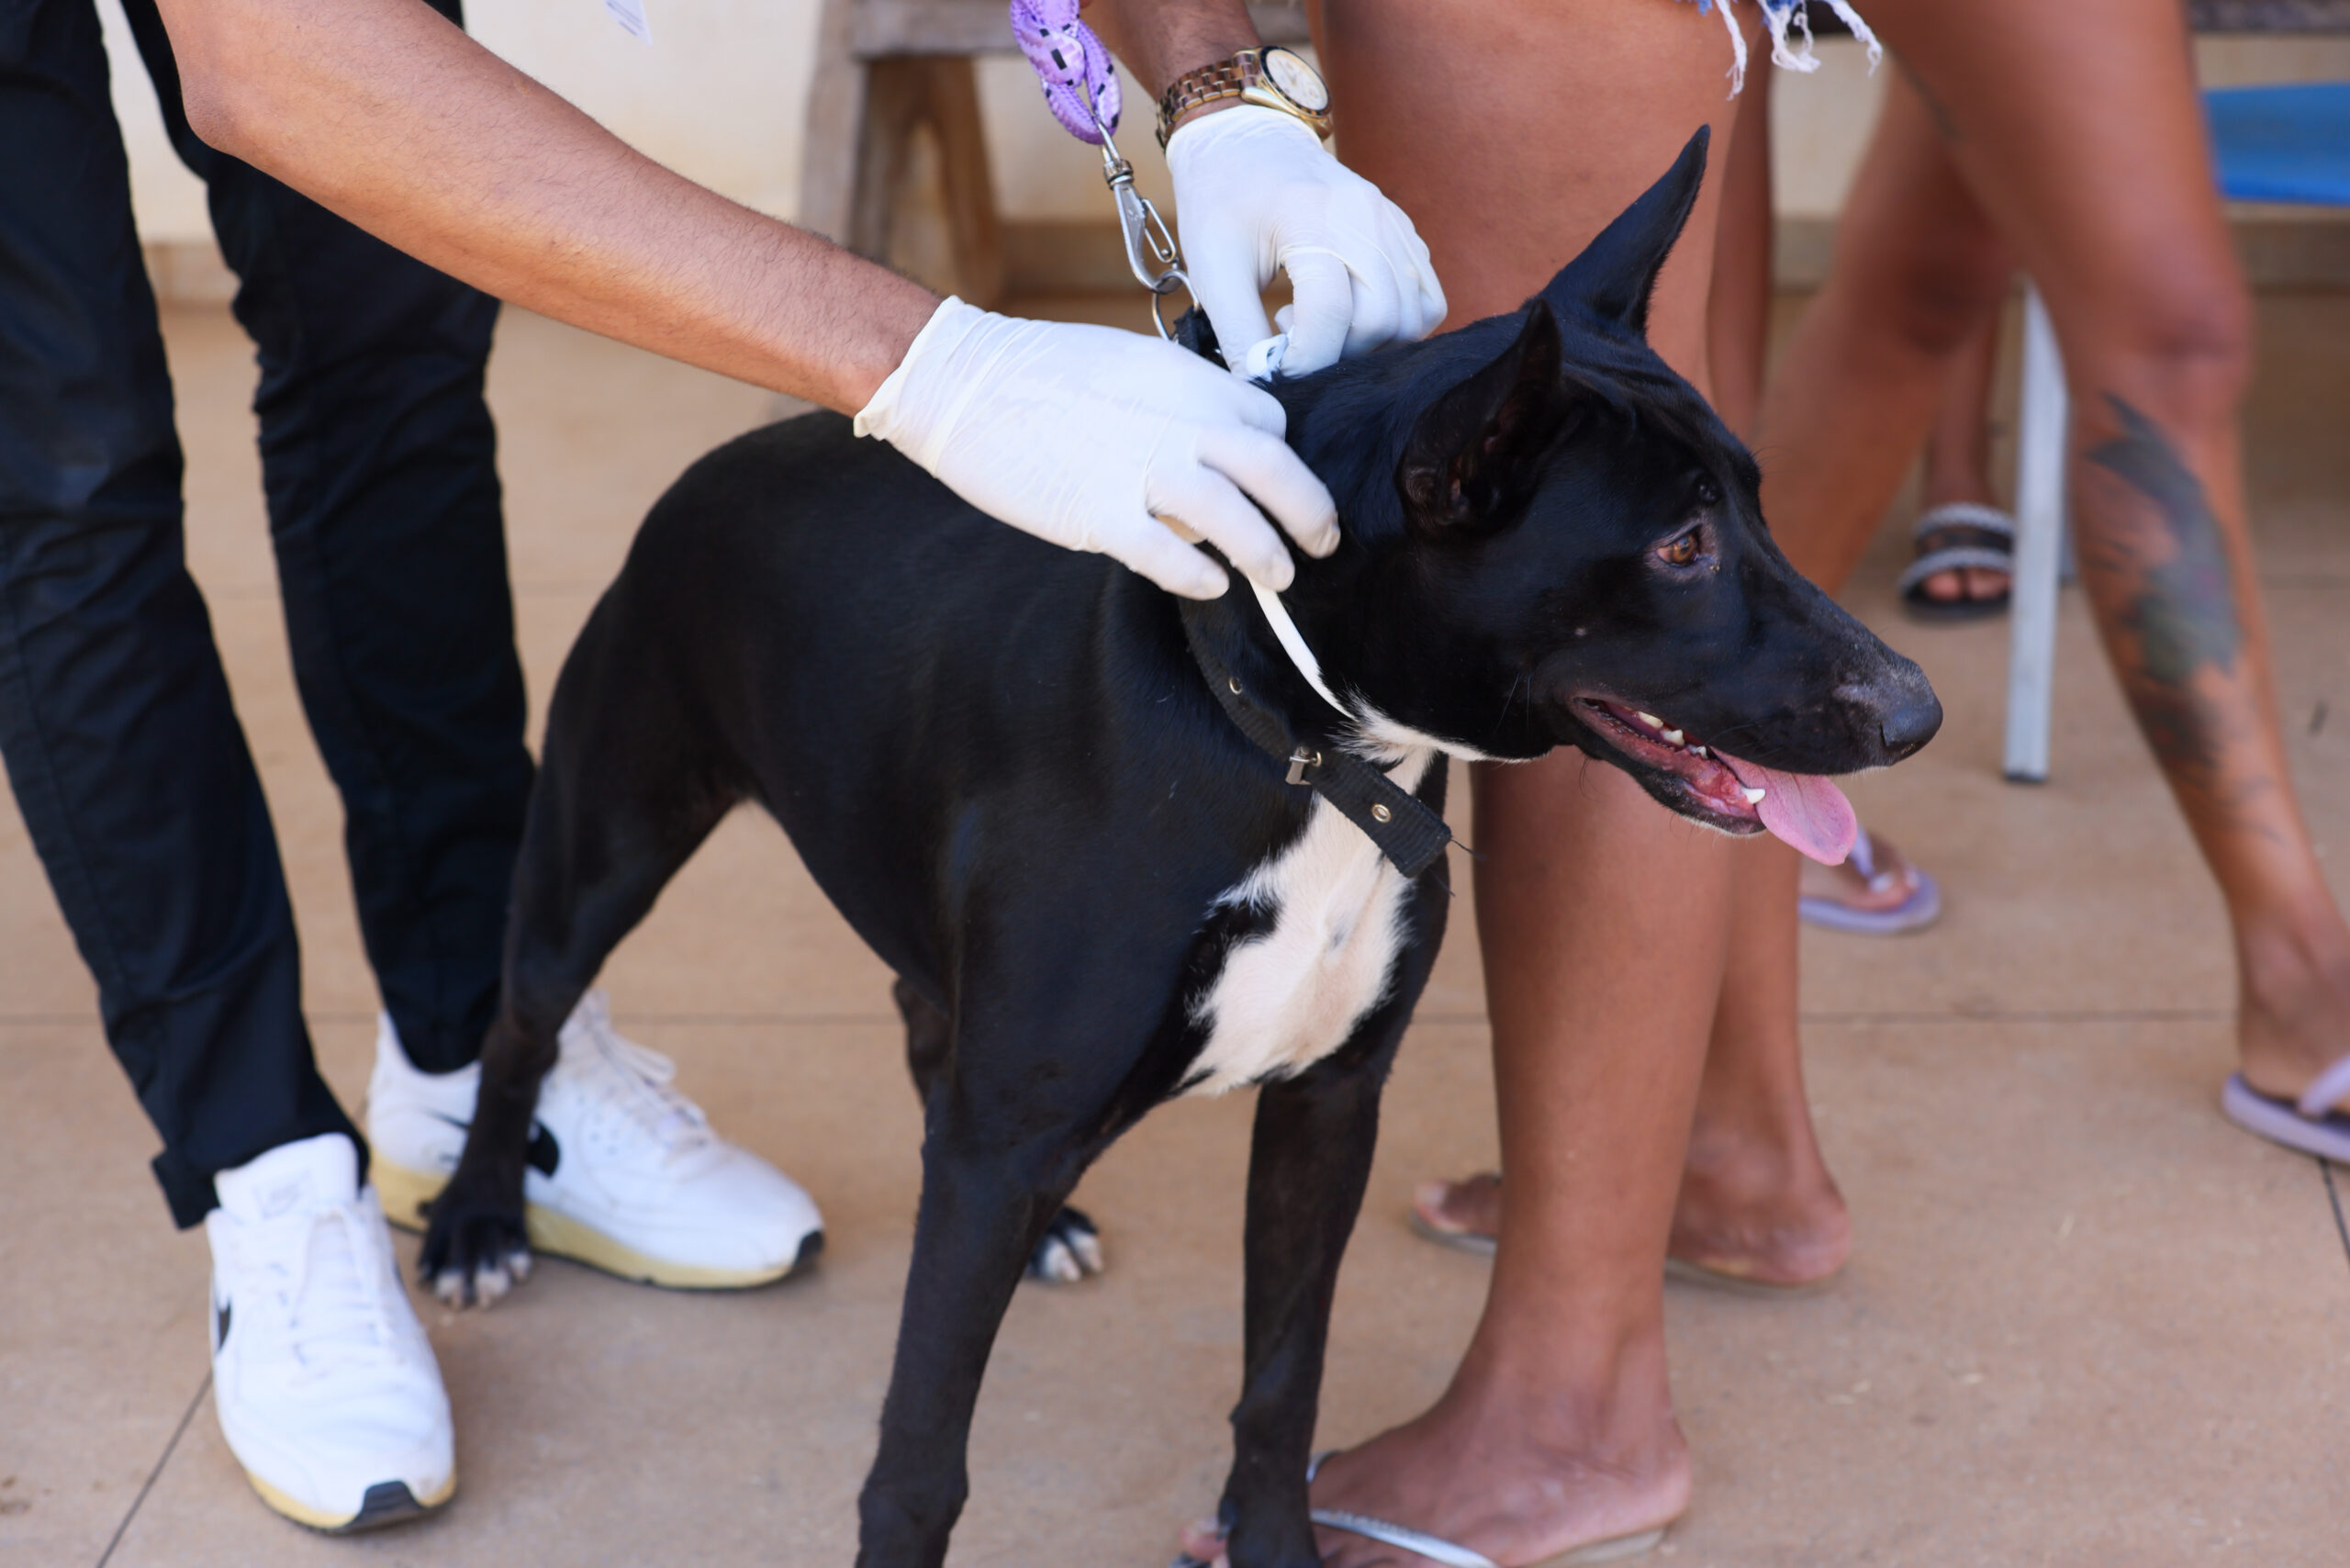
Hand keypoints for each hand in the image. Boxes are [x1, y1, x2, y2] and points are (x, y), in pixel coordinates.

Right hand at [854, 298, 1337, 598]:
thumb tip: (1210, 450)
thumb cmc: (1038, 370)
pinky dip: (1201, 576)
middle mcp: (1178, 421)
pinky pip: (1172, 557)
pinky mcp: (1101, 513)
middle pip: (1276, 469)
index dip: (1284, 460)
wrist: (962, 380)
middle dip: (1312, 512)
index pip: (1269, 425)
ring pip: (1236, 519)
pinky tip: (1210, 585)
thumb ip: (1179, 401)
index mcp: (1187, 379)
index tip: (1280, 488)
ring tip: (1279, 576)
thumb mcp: (1129, 362)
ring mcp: (1142, 468)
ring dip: (1268, 554)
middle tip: (1324, 542)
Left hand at [1165, 106, 1445, 376]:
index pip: (1331, 311)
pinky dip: (1397, 324)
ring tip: (1321, 323)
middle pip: (1383, 317)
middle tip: (1296, 337)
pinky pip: (1426, 297)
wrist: (1247, 142)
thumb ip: (1239, 333)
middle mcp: (1364, 215)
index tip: (1277, 371)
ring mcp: (1392, 222)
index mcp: (1310, 216)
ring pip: (1414, 314)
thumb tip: (1264, 389)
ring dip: (1371, 342)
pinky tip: (1350, 314)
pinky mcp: (1405, 233)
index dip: (1306, 360)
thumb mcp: (1213, 267)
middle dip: (1340, 353)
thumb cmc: (1222, 202)